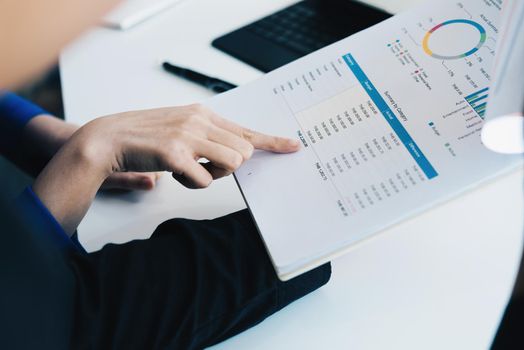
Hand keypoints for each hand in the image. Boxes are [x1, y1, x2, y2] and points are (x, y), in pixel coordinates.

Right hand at [33, 104, 299, 233]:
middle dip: (228, 166)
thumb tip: (236, 155)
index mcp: (203, 113)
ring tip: (189, 169)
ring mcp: (188, 135)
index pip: (246, 130)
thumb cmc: (146, 138)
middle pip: (243, 152)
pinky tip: (174, 173)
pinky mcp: (176, 153)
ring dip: (213, 174)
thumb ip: (208, 137)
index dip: (272, 141)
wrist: (109, 138)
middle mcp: (199, 120)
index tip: (293, 146)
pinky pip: (205, 180)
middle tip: (203, 165)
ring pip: (232, 163)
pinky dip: (193, 183)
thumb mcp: (182, 128)